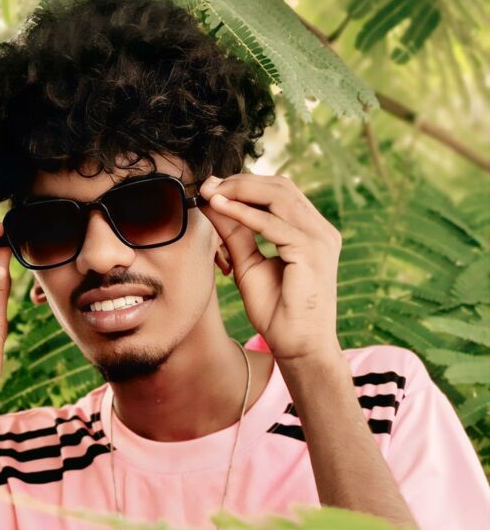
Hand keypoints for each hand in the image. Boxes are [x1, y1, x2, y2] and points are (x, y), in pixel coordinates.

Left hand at [199, 172, 342, 363]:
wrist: (297, 346)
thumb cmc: (276, 311)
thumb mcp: (249, 264)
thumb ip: (235, 233)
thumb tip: (213, 202)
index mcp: (312, 231)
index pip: (280, 193)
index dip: (245, 185)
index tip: (212, 187)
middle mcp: (321, 230)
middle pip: (281, 186)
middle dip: (240, 182)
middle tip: (208, 185)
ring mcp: (320, 239)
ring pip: (278, 197)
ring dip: (240, 191)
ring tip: (211, 193)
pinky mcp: (312, 251)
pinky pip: (272, 224)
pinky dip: (243, 213)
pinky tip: (220, 209)